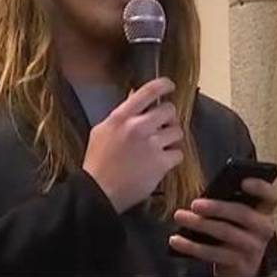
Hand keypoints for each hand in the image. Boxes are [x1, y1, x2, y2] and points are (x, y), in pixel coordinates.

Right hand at [82, 77, 182, 212]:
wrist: (99, 192)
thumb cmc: (97, 162)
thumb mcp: (101, 131)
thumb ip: (120, 117)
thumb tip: (136, 102)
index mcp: (121, 117)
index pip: (148, 92)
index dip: (163, 85)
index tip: (169, 86)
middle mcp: (138, 127)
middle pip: (169, 110)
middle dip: (169, 118)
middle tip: (163, 126)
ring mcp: (151, 145)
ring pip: (177, 131)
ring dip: (172, 138)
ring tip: (162, 146)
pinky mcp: (161, 163)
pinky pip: (178, 153)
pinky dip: (173, 157)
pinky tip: (162, 161)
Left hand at [169, 178, 276, 276]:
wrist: (235, 268)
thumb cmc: (231, 234)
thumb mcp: (234, 218)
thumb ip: (227, 202)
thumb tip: (206, 193)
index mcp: (263, 212)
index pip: (271, 197)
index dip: (261, 187)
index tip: (243, 181)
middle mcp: (263, 229)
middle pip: (243, 213)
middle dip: (217, 207)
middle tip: (195, 204)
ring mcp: (254, 248)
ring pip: (226, 232)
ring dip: (200, 224)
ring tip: (180, 217)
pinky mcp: (241, 265)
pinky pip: (214, 254)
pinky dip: (192, 246)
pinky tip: (177, 240)